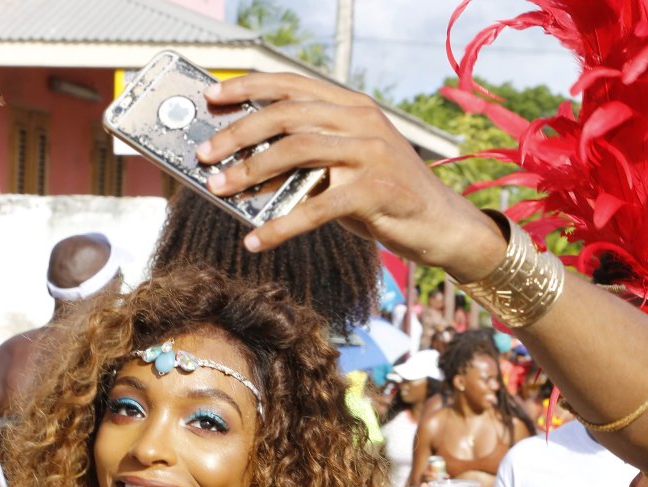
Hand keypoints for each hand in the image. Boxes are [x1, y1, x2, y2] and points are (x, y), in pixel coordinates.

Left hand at [197, 74, 504, 273]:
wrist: (443, 226)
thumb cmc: (388, 200)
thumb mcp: (348, 170)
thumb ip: (310, 162)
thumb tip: (249, 171)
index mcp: (352, 107)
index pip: (292, 85)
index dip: (248, 88)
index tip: (211, 98)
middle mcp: (361, 121)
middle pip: (287, 116)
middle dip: (238, 133)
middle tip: (204, 155)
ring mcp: (371, 153)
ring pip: (297, 152)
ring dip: (251, 172)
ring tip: (220, 190)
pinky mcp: (376, 191)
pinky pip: (318, 207)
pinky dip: (282, 226)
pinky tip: (257, 240)